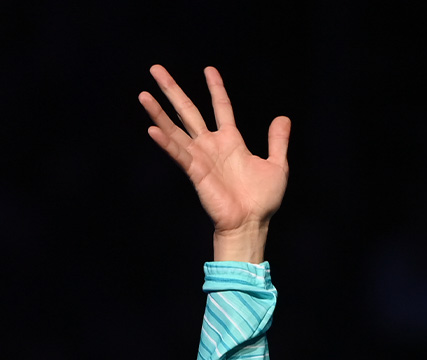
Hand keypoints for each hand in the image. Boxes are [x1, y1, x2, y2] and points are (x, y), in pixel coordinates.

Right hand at [139, 66, 289, 261]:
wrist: (252, 223)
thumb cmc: (262, 201)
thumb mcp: (277, 165)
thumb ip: (277, 141)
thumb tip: (283, 118)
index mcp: (231, 141)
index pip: (221, 107)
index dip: (215, 88)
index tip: (209, 69)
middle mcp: (211, 145)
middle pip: (189, 110)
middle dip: (172, 90)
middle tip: (156, 69)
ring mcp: (201, 157)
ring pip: (175, 129)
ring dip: (158, 112)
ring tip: (143, 94)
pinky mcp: (196, 172)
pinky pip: (178, 153)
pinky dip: (165, 142)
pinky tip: (152, 129)